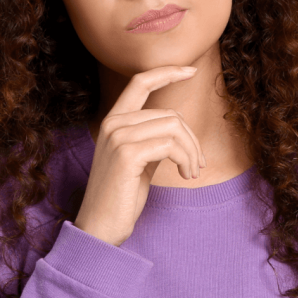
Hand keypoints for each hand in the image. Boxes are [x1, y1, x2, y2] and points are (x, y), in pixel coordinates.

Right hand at [73, 65, 207, 246]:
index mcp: (113, 121)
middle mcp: (112, 123)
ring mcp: (118, 137)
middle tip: (197, 164)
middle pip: (169, 113)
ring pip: (174, 127)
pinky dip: (186, 159)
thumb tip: (178, 127)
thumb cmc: (121, 197)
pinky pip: (171, 144)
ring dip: (191, 151)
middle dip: (191, 138)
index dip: (167, 72)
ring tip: (192, 172)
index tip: (192, 70)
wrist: (100, 227)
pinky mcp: (127, 154)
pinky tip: (185, 175)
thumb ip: (151, 138)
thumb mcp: (137, 160)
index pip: (140, 82)